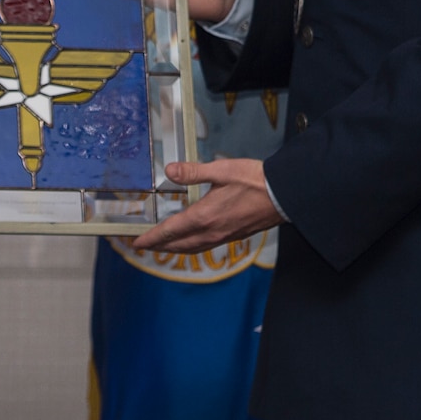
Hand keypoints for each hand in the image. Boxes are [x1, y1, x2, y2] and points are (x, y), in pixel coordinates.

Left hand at [129, 158, 279, 252]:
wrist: (283, 195)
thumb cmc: (253, 180)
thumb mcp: (222, 170)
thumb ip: (194, 172)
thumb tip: (169, 171)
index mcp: (204, 216)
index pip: (170, 231)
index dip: (151, 238)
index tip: (137, 242)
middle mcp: (210, 232)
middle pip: (178, 245)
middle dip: (160, 246)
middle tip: (145, 245)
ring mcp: (223, 237)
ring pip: (192, 249)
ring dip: (175, 249)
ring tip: (165, 246)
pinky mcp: (234, 237)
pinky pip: (205, 247)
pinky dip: (191, 247)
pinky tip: (193, 240)